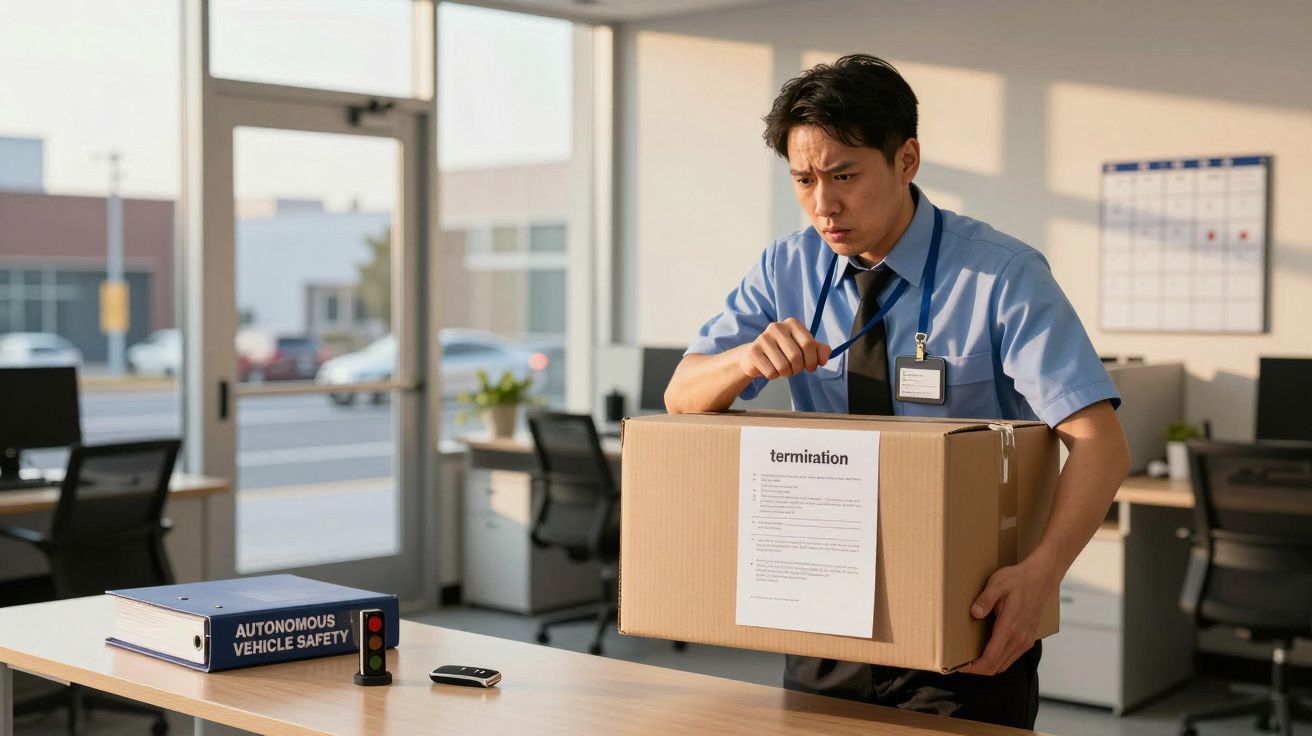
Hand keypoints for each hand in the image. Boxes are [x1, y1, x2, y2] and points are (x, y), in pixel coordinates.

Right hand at [737, 318, 831, 380]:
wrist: (755, 356)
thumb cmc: (783, 352)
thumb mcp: (804, 348)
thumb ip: (819, 351)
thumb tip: (824, 359)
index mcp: (792, 323)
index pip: (809, 344)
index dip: (812, 360)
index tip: (811, 367)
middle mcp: (777, 327)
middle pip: (796, 357)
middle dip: (798, 369)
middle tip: (795, 369)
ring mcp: (763, 338)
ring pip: (783, 366)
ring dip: (786, 373)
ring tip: (783, 368)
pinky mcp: (753, 351)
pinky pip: (771, 372)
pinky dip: (774, 375)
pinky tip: (770, 368)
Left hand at [959, 556, 1059, 675]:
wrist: (1041, 579)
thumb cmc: (1018, 580)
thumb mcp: (997, 584)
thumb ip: (985, 599)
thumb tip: (974, 613)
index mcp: (1009, 627)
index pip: (990, 658)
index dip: (974, 667)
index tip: (960, 666)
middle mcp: (1019, 638)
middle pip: (996, 666)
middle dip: (978, 669)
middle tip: (961, 664)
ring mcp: (1025, 640)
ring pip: (1004, 664)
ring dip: (988, 666)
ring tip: (972, 660)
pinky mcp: (1028, 639)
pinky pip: (1011, 657)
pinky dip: (998, 660)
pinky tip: (988, 652)